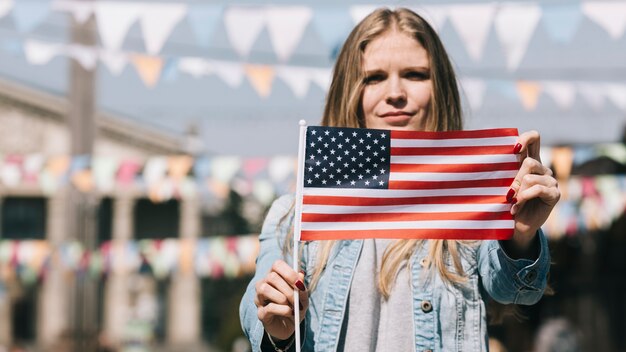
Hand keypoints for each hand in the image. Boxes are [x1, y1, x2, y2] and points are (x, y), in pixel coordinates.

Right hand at [254, 260, 308, 340]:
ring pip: (265, 289)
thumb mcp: (303, 297)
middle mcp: (264, 284)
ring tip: (291, 306)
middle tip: (297, 299)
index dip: (288, 272)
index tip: (299, 283)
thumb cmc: (295, 307)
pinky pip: (269, 307)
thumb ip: (301, 287)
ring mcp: (259, 298)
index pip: (277, 265)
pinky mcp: (260, 313)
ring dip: (282, 298)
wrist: (290, 327)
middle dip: (288, 289)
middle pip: (271, 276)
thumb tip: (301, 274)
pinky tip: (289, 312)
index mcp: (275, 276)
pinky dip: (282, 309)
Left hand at [508, 130, 559, 249]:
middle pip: (529, 161)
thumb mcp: (505, 184)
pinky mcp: (554, 194)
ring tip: (512, 202)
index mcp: (530, 162)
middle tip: (508, 192)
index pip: (535, 139)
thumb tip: (492, 158)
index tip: (514, 148)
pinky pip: (538, 189)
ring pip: (530, 177)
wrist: (517, 225)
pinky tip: (517, 207)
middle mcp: (542, 168)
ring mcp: (551, 180)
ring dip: (518, 192)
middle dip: (515, 178)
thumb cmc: (508, 202)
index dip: (526, 138)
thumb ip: (505, 170)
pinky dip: (524, 198)